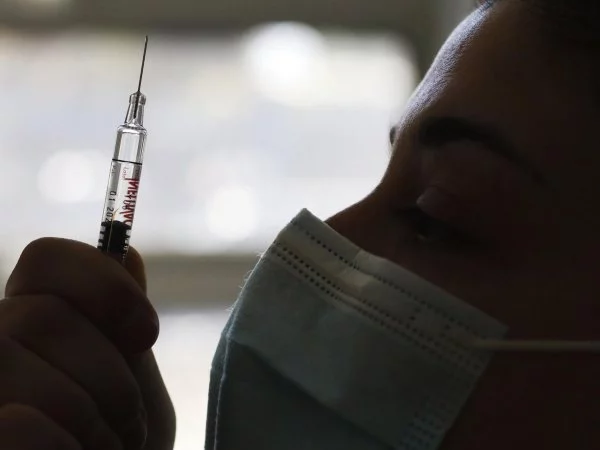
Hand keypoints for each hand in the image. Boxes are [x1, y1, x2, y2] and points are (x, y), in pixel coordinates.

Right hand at [1, 238, 175, 449]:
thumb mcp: (132, 386)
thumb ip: (121, 327)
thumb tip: (125, 251)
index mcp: (31, 326)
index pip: (46, 258)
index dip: (103, 285)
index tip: (146, 333)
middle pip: (44, 316)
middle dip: (109, 376)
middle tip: (128, 424)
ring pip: (15, 356)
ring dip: (90, 416)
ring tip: (105, 447)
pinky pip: (17, 421)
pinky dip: (64, 446)